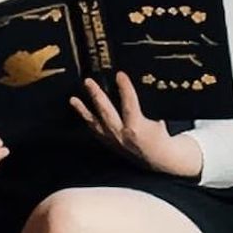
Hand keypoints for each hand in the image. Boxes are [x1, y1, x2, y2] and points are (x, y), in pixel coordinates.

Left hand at [70, 72, 201, 177]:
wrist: (157, 158)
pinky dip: (86, 119)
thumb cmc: (159, 136)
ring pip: (95, 123)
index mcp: (137, 128)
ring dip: (83, 110)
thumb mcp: (159, 118)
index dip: (125, 88)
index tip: (120, 74)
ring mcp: (113, 140)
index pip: (130, 104)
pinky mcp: (108, 143)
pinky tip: (79, 109)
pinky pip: (94, 130)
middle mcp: (122, 134)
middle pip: (106, 112)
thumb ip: (146, 105)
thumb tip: (132, 87)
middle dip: (97, 96)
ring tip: (73, 99)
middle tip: (88, 81)